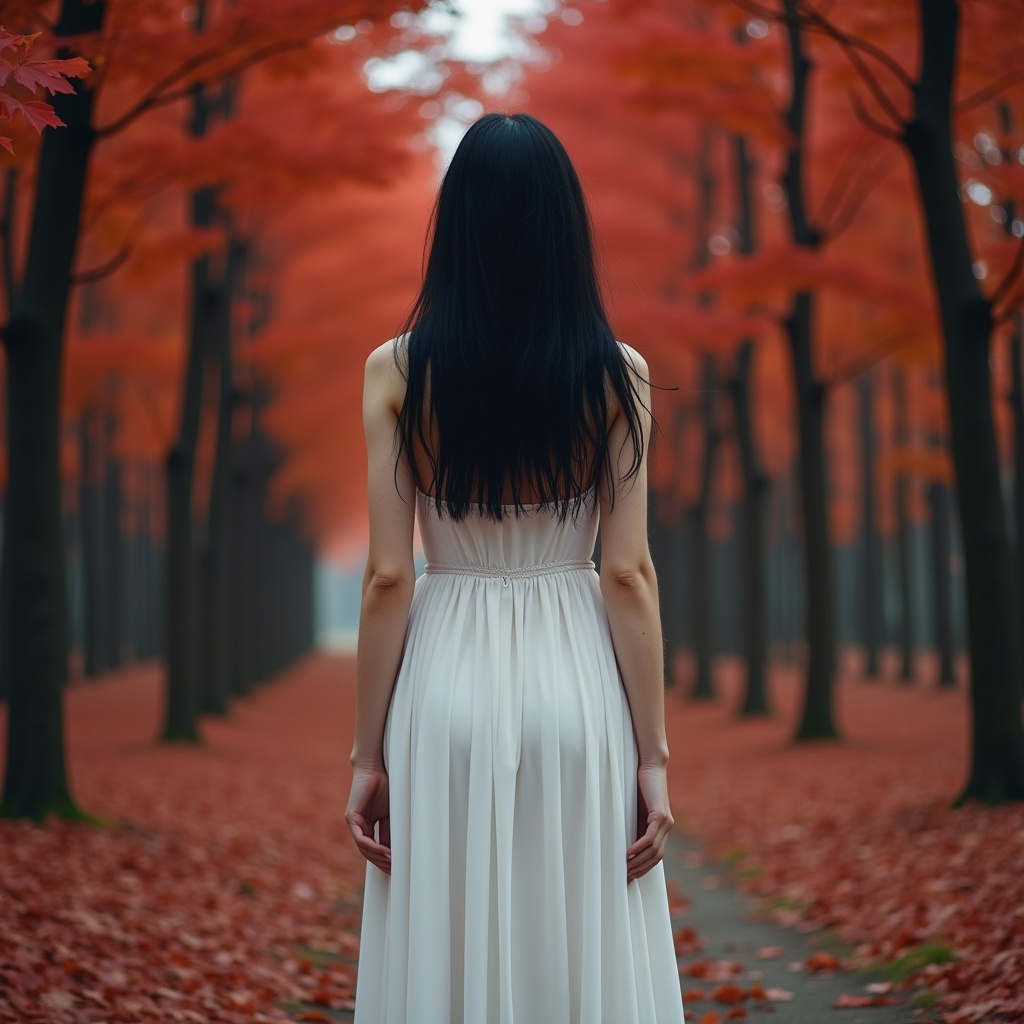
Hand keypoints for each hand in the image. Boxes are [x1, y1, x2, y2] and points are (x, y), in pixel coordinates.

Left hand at [345, 764, 390, 874]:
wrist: (375, 768)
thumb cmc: (385, 787)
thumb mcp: (390, 814)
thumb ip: (389, 830)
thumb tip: (394, 850)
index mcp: (367, 825)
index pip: (374, 848)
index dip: (384, 859)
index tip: (395, 868)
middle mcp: (358, 826)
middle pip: (367, 852)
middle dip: (381, 862)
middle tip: (394, 871)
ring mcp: (353, 822)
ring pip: (363, 848)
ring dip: (378, 857)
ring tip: (392, 862)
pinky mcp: (351, 817)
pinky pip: (360, 838)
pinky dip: (372, 846)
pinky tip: (384, 851)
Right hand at [626, 762, 672, 882]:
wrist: (651, 765)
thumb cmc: (641, 785)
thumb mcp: (637, 810)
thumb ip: (635, 825)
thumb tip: (625, 844)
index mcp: (663, 827)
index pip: (656, 855)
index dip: (644, 868)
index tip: (630, 877)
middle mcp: (668, 827)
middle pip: (656, 857)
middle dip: (641, 869)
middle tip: (626, 877)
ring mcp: (666, 822)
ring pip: (654, 850)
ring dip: (639, 861)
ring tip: (625, 868)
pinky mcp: (660, 814)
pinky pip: (650, 837)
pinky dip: (639, 847)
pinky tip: (629, 853)